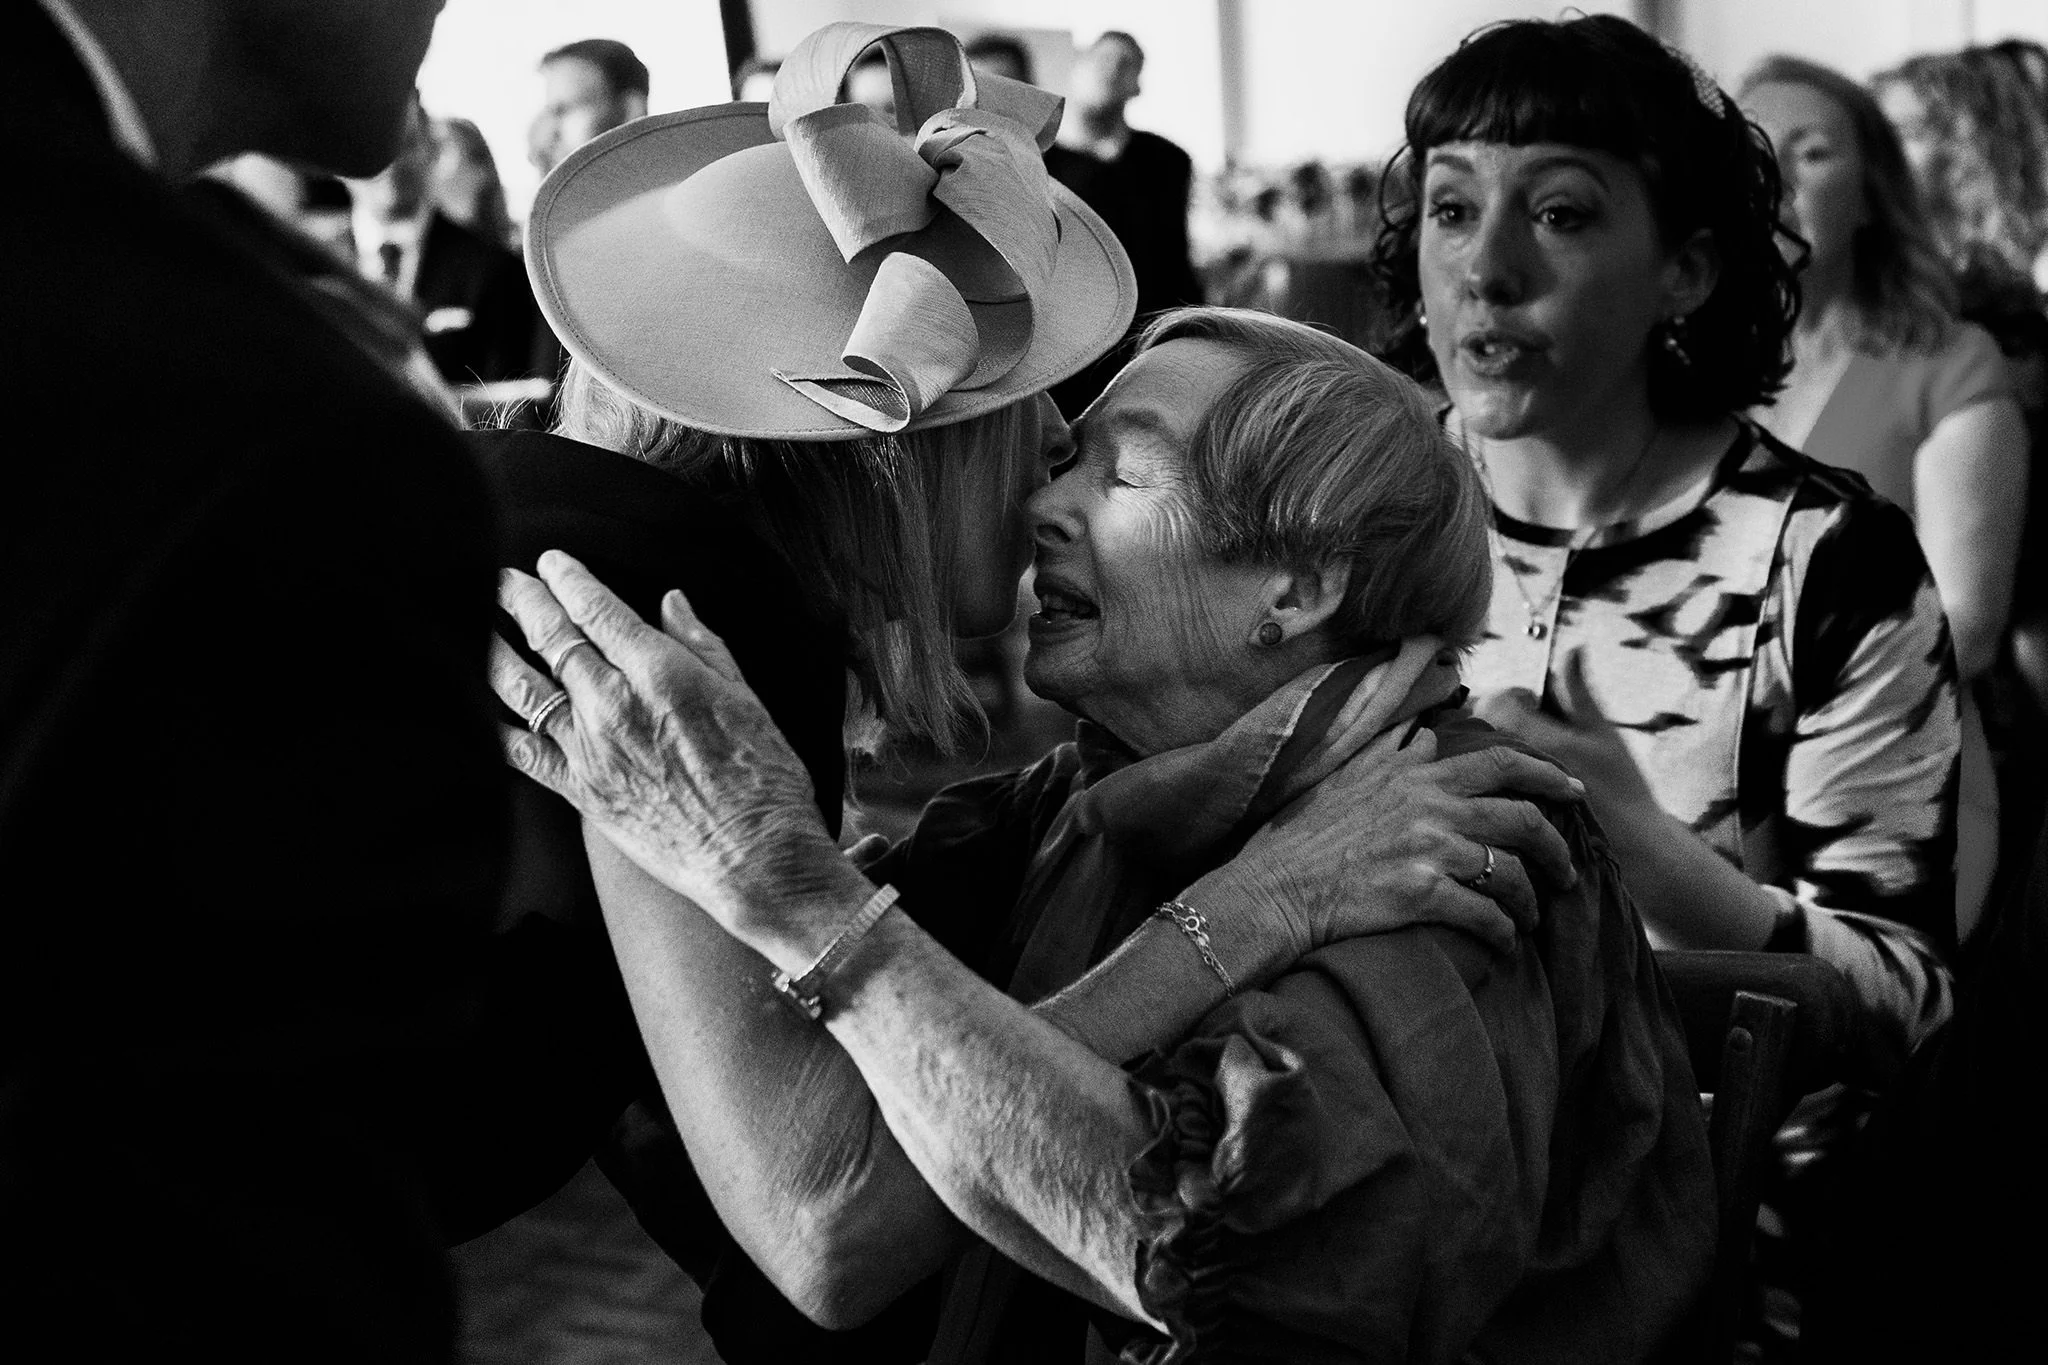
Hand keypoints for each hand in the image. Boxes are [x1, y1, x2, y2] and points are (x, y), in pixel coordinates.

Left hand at [489, 551, 852, 951]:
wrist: (754, 857)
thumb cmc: (763, 780)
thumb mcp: (747, 697)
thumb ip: (702, 645)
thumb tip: (672, 602)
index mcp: (662, 673)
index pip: (598, 610)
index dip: (568, 579)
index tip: (552, 563)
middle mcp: (616, 705)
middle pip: (553, 637)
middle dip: (523, 600)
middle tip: (502, 579)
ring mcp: (591, 749)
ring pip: (524, 687)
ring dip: (495, 649)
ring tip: (476, 624)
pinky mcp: (580, 791)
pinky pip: (521, 753)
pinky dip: (494, 728)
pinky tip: (474, 709)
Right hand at [1178, 727, 1583, 985]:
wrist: (1272, 889)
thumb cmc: (1302, 838)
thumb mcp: (1346, 777)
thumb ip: (1392, 754)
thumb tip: (1427, 735)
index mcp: (1416, 774)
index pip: (1502, 763)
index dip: (1548, 775)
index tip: (1575, 793)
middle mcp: (1429, 806)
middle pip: (1523, 820)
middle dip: (1557, 849)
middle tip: (1567, 872)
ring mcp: (1426, 849)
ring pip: (1511, 872)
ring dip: (1531, 899)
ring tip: (1532, 916)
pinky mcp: (1419, 894)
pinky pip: (1485, 915)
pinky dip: (1503, 933)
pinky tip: (1503, 943)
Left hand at [1471, 650, 1660, 832]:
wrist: (1632, 849)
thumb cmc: (1622, 786)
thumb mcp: (1603, 733)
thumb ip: (1580, 691)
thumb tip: (1572, 648)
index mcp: (1538, 738)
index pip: (1496, 701)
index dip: (1514, 696)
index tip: (1533, 703)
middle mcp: (1514, 766)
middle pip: (1480, 727)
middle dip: (1497, 720)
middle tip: (1524, 727)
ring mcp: (1504, 793)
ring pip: (1478, 757)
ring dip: (1491, 749)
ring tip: (1519, 755)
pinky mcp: (1503, 815)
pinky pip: (1480, 787)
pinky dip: (1487, 777)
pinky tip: (1510, 781)